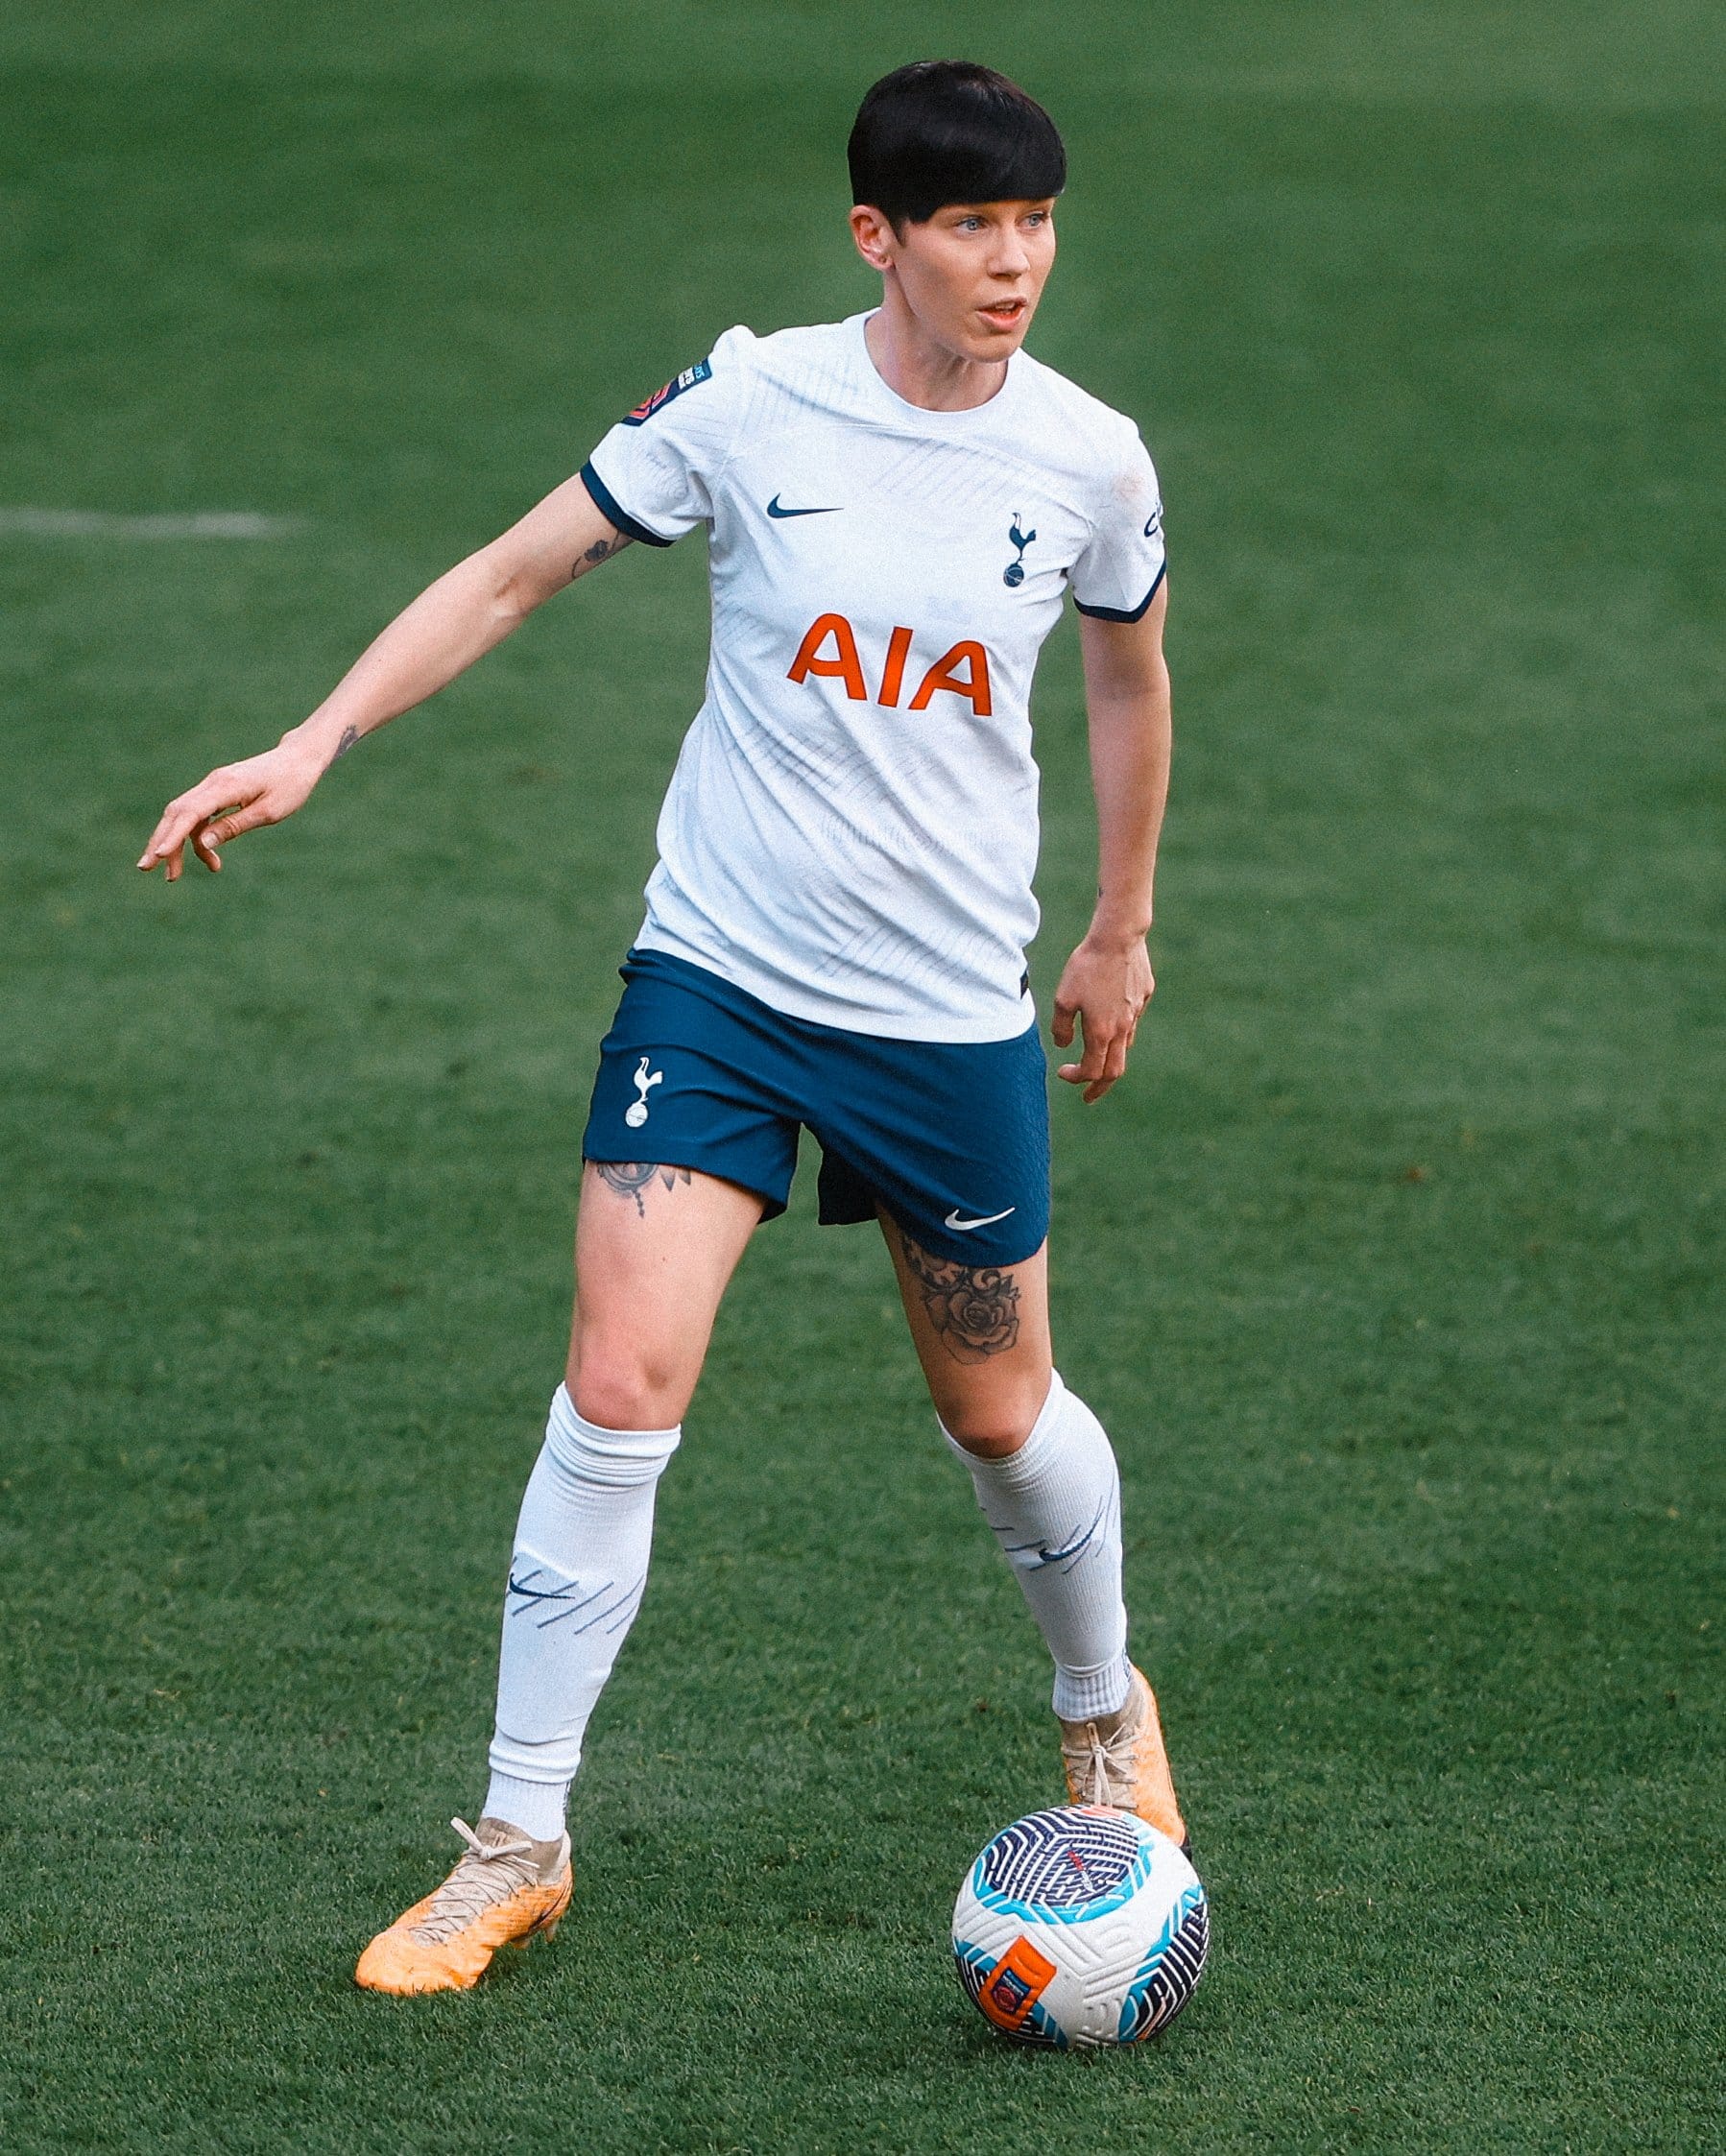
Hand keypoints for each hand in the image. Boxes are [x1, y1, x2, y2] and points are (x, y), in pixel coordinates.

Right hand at [136, 737, 328, 879]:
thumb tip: (204, 843)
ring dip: (176, 845)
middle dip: (160, 841)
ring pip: (183, 816)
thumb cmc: (290, 785)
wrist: (298, 759)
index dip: (171, 835)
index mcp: (225, 787)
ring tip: (174, 875)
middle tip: (147, 869)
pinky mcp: (217, 792)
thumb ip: (235, 826)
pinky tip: (209, 859)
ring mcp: (212, 786)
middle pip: (176, 814)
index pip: (190, 813)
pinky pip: (197, 816)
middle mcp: (212, 784)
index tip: (158, 856)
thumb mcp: (269, 812)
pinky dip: (196, 838)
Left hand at [1050, 933, 1154, 1103]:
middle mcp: (1123, 1028)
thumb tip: (1064, 1045)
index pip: (1092, 1071)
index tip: (1063, 1073)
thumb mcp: (1063, 998)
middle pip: (1115, 1071)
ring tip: (1096, 1057)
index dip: (1076, 1078)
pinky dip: (1119, 1031)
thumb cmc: (1087, 966)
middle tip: (1088, 1095)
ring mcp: (1136, 1012)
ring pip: (1125, 1046)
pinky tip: (1109, 1019)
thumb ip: (1062, 1027)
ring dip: (1110, 1058)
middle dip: (1100, 1087)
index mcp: (1102, 1032)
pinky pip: (1131, 1021)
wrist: (1119, 937)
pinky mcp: (1143, 996)